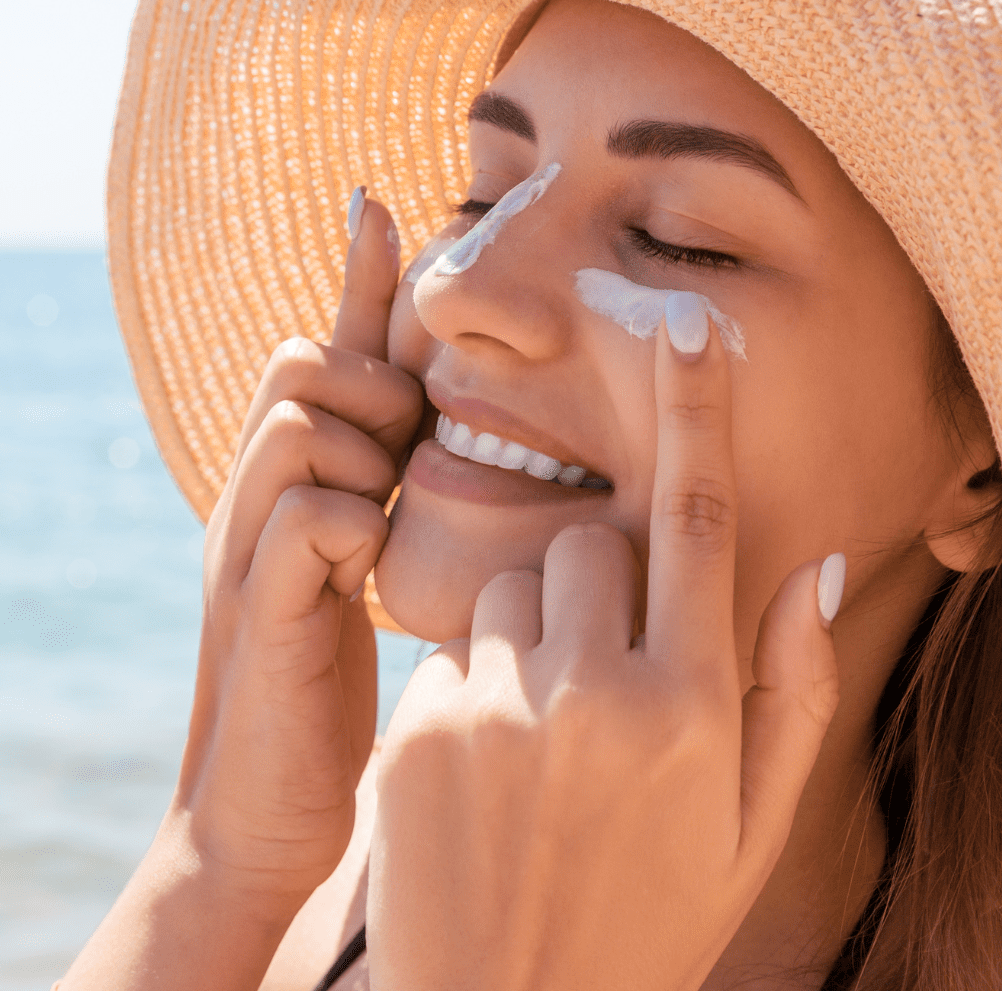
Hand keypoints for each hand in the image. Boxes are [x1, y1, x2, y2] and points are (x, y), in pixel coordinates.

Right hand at [175, 194, 423, 913]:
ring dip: (361, 450)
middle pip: (300, 361)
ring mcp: (248, 544)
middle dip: (366, 386)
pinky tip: (368, 567)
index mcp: (293, 478)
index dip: (353, 278)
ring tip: (384, 509)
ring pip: (297, 420)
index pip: (321, 349)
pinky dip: (348, 525)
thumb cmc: (331, 679)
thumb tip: (437, 422)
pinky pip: (303, 514)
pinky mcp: (257, 606)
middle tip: (402, 454)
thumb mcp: (364, 564)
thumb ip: (388, 489)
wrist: (268, 808)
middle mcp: (257, 494)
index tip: (380, 202)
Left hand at [368, 309, 841, 990]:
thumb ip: (795, 692)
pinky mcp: (424, 728)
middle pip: (589, 544)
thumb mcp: (750, 828)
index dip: (697, 411)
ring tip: (537, 743)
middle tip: (597, 675)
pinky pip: (454, 652)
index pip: (701, 520)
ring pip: (512, 588)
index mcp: (695, 708)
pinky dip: (473, 688)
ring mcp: (504, 710)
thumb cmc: (650, 918)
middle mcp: (601, 695)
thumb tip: (819, 566)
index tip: (687, 326)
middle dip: (596, 583)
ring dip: (530, 637)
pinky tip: (482, 778)